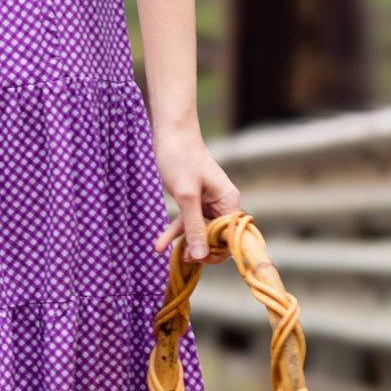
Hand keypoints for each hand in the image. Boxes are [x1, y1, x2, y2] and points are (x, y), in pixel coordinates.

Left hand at [152, 128, 239, 262]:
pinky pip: (187, 222)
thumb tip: (200, 256)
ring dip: (184, 243)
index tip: (195, 258)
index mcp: (229, 202)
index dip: (216, 252)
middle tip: (182, 257)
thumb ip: (193, 227)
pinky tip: (158, 245)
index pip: (232, 238)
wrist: (170, 133)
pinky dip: (175, 232)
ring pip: (200, 231)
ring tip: (168, 254)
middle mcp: (223, 203)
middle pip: (217, 238)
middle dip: (200, 250)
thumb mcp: (186, 196)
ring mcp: (208, 202)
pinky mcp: (194, 200)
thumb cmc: (180, 159)